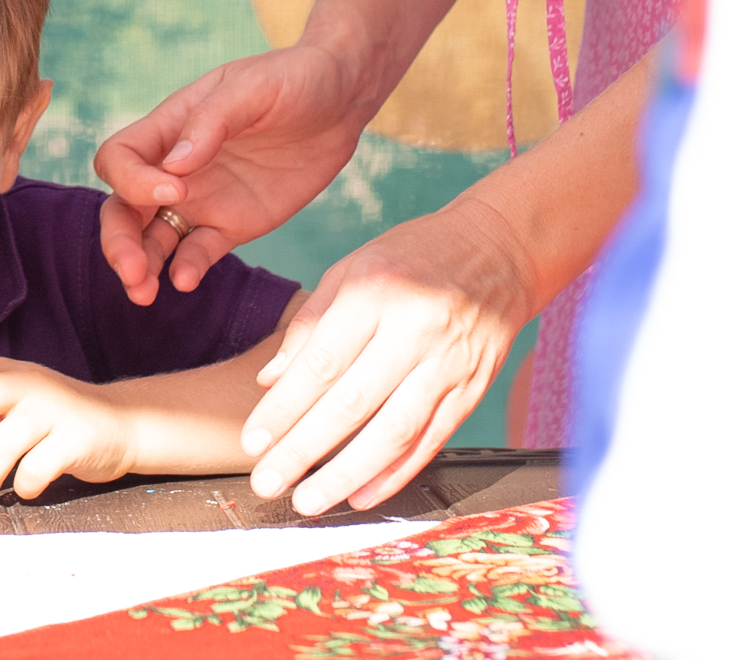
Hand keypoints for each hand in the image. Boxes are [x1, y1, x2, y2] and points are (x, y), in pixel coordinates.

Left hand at [0, 360, 140, 498]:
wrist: (120, 424)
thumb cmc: (54, 417)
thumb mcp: (5, 400)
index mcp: (6, 372)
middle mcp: (29, 383)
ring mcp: (55, 410)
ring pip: (7, 438)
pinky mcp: (79, 439)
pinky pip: (39, 467)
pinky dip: (24, 484)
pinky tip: (25, 486)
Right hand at [93, 43, 371, 304]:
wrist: (340, 101)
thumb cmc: (292, 79)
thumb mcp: (253, 87)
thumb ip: (212, 121)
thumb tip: (175, 167)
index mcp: (168, 127)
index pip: (120, 159)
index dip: (133, 181)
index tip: (177, 190)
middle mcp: (174, 169)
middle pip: (122, 208)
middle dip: (119, 240)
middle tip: (132, 271)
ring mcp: (201, 200)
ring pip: (152, 238)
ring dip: (142, 265)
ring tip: (144, 293)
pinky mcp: (232, 225)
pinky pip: (198, 252)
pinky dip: (187, 268)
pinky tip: (185, 280)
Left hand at [239, 202, 532, 515]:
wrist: (499, 250)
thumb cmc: (414, 257)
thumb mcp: (353, 269)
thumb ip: (309, 324)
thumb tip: (270, 380)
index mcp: (376, 294)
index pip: (321, 363)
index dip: (284, 408)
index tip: (253, 441)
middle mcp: (414, 331)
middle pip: (352, 404)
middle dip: (304, 450)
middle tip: (267, 483)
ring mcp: (449, 364)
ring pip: (393, 431)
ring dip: (346, 474)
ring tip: (308, 501)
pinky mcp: (473, 388)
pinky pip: (431, 440)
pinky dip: (395, 473)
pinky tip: (361, 495)